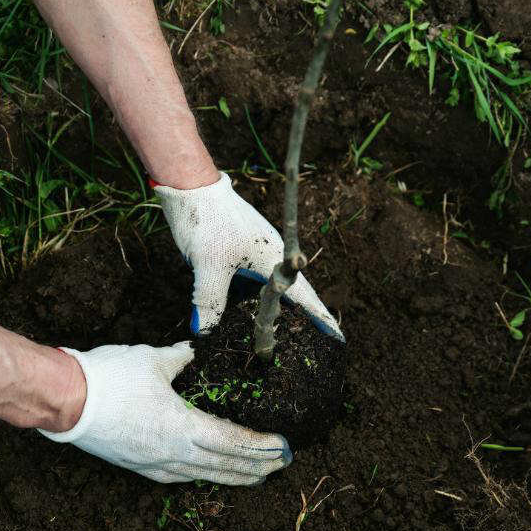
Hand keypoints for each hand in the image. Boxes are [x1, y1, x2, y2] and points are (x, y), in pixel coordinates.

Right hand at [38, 342, 290, 484]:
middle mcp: (172, 452)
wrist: (63, 401)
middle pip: (224, 464)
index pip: (232, 441)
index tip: (282, 447)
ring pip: (203, 475)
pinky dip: (201, 475)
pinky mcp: (137, 465)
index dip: (260, 446)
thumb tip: (195, 350)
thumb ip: (182, 358)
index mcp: (183, 427)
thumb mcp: (155, 359)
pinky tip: (208, 475)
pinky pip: (178, 476)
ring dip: (233, 475)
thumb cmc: (109, 378)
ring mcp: (154, 463)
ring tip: (256, 475)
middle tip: (280, 465)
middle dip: (256, 465)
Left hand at [153, 172, 341, 338]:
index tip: (338, 337)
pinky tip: (236, 311)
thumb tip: (205, 332)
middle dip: (297, 320)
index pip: (304, 297)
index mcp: (274, 259)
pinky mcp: (240, 250)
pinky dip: (248, 298)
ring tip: (268, 336)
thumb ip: (210, 301)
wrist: (193, 186)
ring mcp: (256, 252)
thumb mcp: (208, 266)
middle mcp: (271, 257)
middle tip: (303, 344)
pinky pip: (250, 281)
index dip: (321, 318)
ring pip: (267, 289)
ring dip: (268, 310)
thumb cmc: (207, 222)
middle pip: (289, 295)